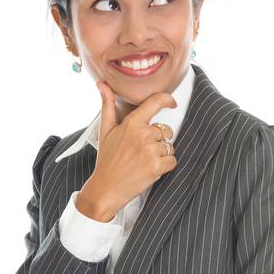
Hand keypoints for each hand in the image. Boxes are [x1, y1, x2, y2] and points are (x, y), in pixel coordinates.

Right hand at [77, 84, 177, 220]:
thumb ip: (107, 105)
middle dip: (159, 140)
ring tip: (144, 161)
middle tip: (142, 151)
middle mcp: (143, 135)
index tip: (172, 103)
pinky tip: (150, 169)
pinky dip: (165, 166)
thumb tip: (101, 84)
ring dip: (161, 154)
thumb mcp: (105, 130)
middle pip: (166, 130)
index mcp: (132, 123)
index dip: (167, 99)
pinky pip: (172, 161)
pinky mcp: (157, 167)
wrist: (106, 189)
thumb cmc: (106, 160)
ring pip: (169, 147)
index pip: (156, 102)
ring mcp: (151, 151)